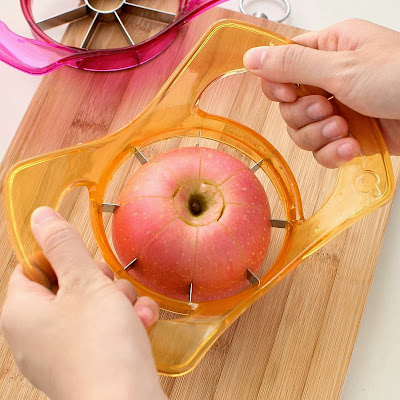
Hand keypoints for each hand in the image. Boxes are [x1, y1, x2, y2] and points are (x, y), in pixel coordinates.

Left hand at [0, 207, 166, 399]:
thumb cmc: (100, 345)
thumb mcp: (84, 282)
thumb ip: (62, 245)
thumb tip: (40, 216)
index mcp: (22, 312)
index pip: (34, 266)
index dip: (63, 258)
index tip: (85, 260)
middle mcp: (36, 333)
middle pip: (68, 284)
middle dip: (99, 280)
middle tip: (110, 288)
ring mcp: (62, 350)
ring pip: (92, 304)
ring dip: (118, 300)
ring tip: (130, 311)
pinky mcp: (87, 361)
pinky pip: (103, 328)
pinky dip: (123, 322)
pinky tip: (141, 326)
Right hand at [244, 19, 399, 167]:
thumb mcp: (341, 68)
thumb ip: (292, 65)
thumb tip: (252, 57)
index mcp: (328, 50)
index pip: (282, 67)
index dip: (278, 85)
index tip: (289, 94)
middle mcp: (330, 80)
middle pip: (288, 105)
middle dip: (303, 115)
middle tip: (327, 111)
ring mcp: (338, 109)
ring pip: (301, 131)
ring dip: (319, 135)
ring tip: (343, 130)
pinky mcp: (347, 135)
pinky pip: (321, 150)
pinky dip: (332, 152)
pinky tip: (350, 147)